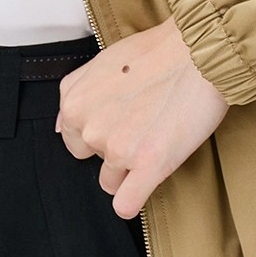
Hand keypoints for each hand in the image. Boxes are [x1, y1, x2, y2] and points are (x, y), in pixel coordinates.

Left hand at [55, 15, 229, 218]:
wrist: (196, 52)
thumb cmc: (155, 52)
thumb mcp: (100, 62)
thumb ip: (74, 92)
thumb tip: (59, 126)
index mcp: (75, 105)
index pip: (74, 141)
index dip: (100, 132)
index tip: (121, 120)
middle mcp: (91, 129)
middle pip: (94, 161)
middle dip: (114, 150)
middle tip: (141, 125)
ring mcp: (119, 150)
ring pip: (112, 182)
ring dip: (131, 169)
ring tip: (155, 138)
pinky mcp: (149, 165)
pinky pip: (126, 204)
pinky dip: (134, 199)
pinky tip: (147, 181)